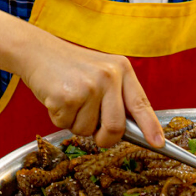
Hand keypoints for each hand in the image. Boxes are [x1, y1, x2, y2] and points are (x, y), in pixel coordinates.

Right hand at [20, 34, 164, 148]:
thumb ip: (116, 97)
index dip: (151, 127)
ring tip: (70, 101)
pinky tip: (57, 98)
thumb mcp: (101, 73)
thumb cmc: (70, 68)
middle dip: (105, 138)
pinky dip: (59, 118)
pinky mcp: (68, 96)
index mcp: (122, 69)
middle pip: (116, 127)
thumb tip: (127, 131)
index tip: (158, 143)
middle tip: (95, 133)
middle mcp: (109, 76)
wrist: (37, 52)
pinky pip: (67, 125)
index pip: (141, 104)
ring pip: (88, 130)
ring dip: (76, 124)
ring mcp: (89, 86)